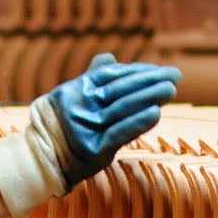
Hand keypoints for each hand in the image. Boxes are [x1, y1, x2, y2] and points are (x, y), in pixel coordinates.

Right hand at [41, 54, 178, 187]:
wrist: (43, 161)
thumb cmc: (61, 126)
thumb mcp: (70, 98)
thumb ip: (91, 78)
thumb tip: (109, 57)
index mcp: (74, 90)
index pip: (110, 75)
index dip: (136, 71)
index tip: (158, 70)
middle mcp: (79, 106)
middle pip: (120, 89)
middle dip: (149, 81)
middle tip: (174, 74)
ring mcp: (86, 127)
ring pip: (123, 108)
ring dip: (150, 97)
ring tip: (171, 89)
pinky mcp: (94, 149)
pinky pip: (120, 132)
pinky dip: (139, 122)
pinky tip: (156, 113)